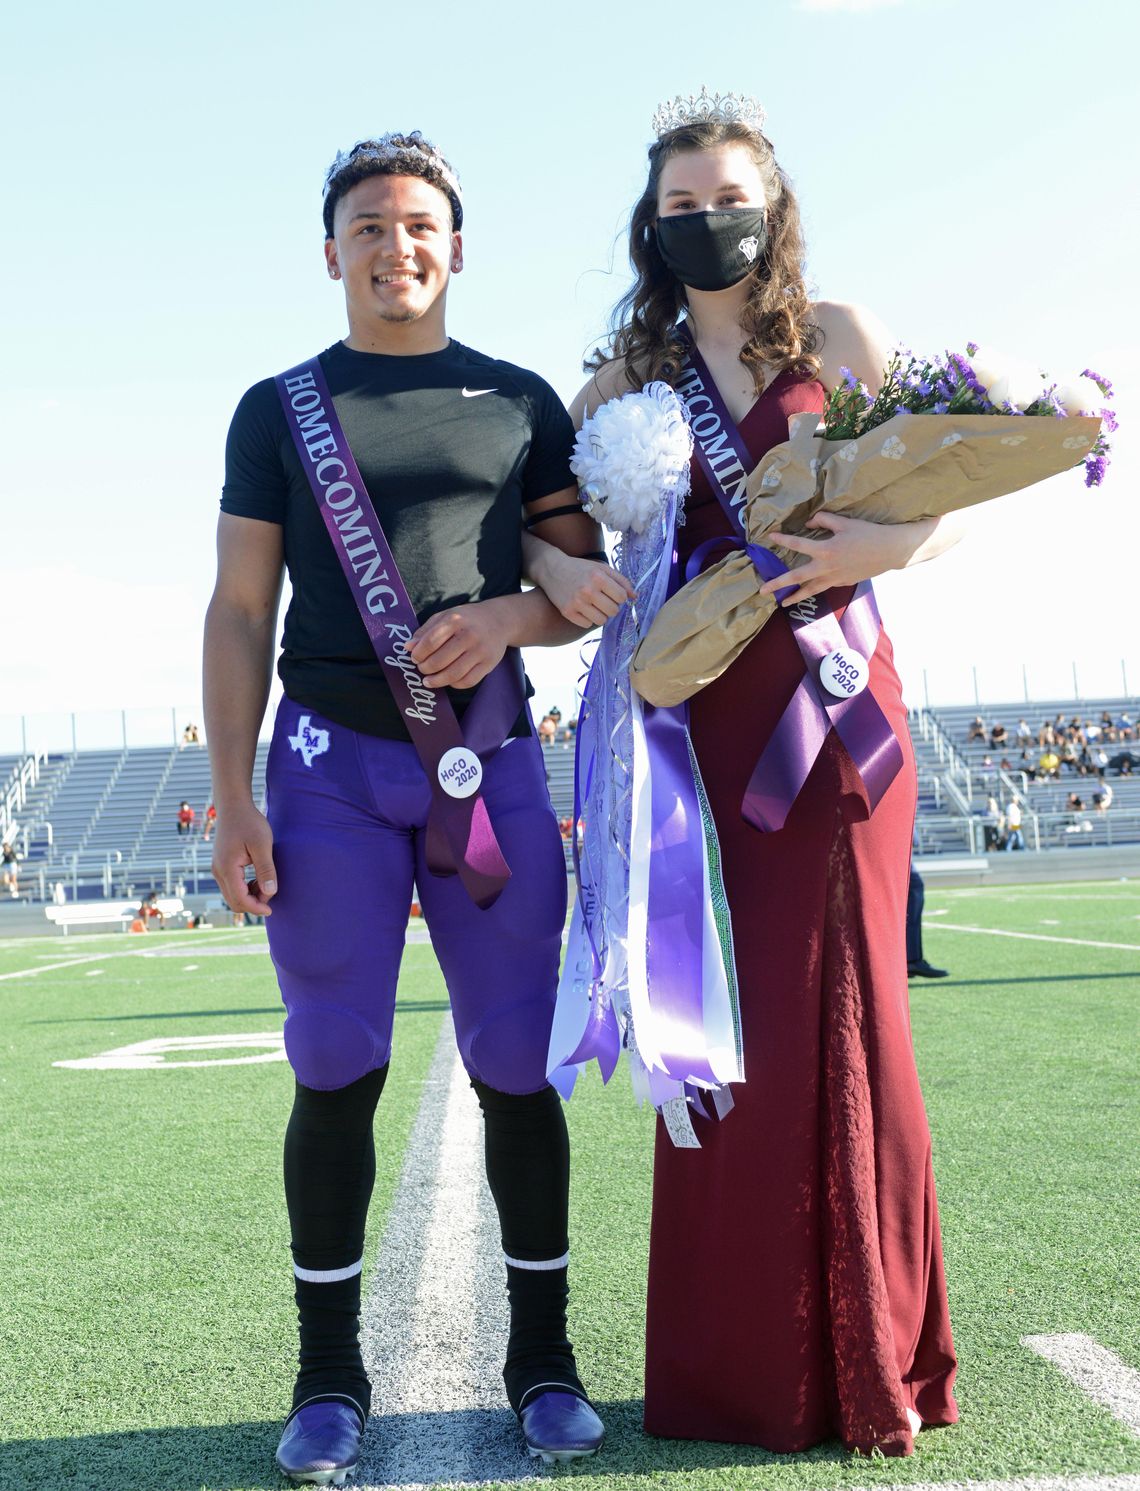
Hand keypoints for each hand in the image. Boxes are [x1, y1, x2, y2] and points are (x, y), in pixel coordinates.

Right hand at [212, 801, 276, 916]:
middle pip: (233, 901)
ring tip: (267, 886)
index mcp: (227, 868)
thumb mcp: (262, 844)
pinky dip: (244, 890)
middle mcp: (218, 871)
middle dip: (252, 904)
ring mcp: (217, 869)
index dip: (256, 908)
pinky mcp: (220, 866)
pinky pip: (231, 886)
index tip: (271, 910)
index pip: (240, 899)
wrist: (233, 806)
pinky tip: (258, 881)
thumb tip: (269, 893)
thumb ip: (266, 870)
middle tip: (271, 897)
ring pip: (231, 895)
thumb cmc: (249, 822)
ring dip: (249, 897)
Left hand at [408, 602, 510, 688]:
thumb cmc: (467, 619)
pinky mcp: (489, 664)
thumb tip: (408, 647)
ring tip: (428, 681)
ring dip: (437, 681)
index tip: (414, 658)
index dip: (418, 654)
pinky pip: (468, 681)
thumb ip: (425, 631)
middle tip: (422, 669)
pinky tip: (448, 680)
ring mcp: (480, 651)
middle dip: (426, 668)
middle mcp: (469, 635)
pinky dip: (454, 684)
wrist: (499, 620)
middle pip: (440, 660)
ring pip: (454, 674)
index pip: (430, 641)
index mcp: (455, 620)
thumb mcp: (445, 616)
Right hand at [535, 550, 635, 627]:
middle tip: (603, 600)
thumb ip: (621, 581)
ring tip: (594, 605)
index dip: (619, 597)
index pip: (622, 597)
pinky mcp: (567, 612)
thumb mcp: (601, 568)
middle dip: (611, 606)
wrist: (552, 569)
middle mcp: (587, 590)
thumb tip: (635, 597)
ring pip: (601, 621)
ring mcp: (576, 603)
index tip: (612, 593)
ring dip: (600, 614)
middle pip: (613, 611)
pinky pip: (587, 624)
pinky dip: (587, 618)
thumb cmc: (580, 568)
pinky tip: (582, 608)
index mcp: (598, 577)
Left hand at [759, 512, 916, 606]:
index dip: (783, 540)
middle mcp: (826, 567)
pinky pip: (824, 587)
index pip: (798, 544)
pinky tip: (807, 592)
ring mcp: (835, 578)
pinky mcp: (843, 583)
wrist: (890, 551)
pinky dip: (813, 590)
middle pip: (797, 577)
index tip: (771, 537)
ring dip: (795, 596)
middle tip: (762, 591)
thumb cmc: (868, 533)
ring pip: (810, 590)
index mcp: (826, 549)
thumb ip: (823, 520)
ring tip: (782, 603)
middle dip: (778, 584)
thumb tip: (807, 524)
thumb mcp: (845, 522)